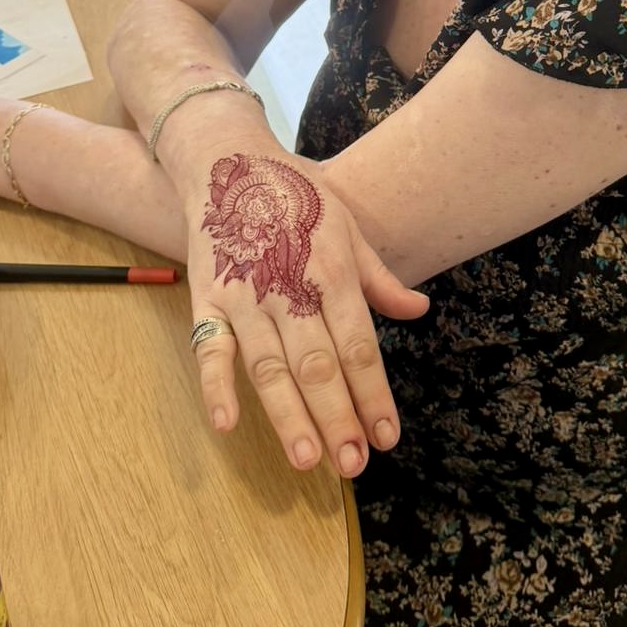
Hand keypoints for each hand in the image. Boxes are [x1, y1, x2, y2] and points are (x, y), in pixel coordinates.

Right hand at [184, 146, 428, 477]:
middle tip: (354, 465)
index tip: (389, 437)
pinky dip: (215, 386)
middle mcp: (290, 287)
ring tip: (307, 460)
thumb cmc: (297, 196)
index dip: (374, 394)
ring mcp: (245, 296)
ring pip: (270, 366)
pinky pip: (209, 348)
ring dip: (289, 416)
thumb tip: (420, 311)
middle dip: (338, 418)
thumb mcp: (348, 226)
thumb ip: (379, 278)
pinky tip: (228, 424)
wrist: (228, 162)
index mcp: (331, 270)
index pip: (359, 345)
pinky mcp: (207, 298)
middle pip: (318, 365)